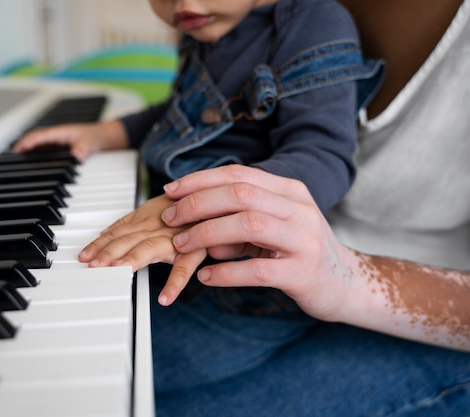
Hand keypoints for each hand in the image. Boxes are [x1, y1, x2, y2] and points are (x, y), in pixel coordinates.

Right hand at [12, 120, 127, 161]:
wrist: (105, 136)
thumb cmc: (97, 137)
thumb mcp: (92, 143)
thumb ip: (84, 148)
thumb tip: (77, 155)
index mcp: (61, 132)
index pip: (40, 136)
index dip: (29, 142)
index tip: (19, 149)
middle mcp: (57, 136)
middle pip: (35, 139)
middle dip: (22, 146)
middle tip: (10, 158)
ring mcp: (57, 141)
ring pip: (38, 144)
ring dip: (27, 149)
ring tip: (14, 161)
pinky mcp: (60, 147)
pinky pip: (44, 149)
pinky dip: (35, 153)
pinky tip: (30, 162)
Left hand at [78, 194, 207, 305]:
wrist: (217, 199)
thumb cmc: (184, 205)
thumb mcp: (154, 207)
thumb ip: (131, 221)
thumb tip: (105, 232)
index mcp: (145, 218)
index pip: (116, 232)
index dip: (99, 244)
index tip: (83, 256)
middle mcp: (157, 226)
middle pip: (128, 239)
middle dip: (108, 252)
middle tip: (92, 267)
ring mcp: (175, 237)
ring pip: (150, 248)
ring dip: (133, 259)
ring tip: (118, 272)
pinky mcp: (195, 250)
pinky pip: (185, 267)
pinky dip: (176, 282)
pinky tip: (165, 298)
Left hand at [161, 165, 469, 349]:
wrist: (346, 284)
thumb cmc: (300, 251)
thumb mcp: (272, 228)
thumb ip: (236, 223)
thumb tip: (194, 225)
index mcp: (290, 191)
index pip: (239, 174)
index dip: (201, 180)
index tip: (170, 190)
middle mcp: (299, 209)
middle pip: (241, 193)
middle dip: (198, 203)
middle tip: (170, 218)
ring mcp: (304, 239)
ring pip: (249, 224)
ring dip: (207, 233)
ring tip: (181, 245)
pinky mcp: (303, 272)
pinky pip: (258, 269)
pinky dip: (225, 272)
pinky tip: (205, 277)